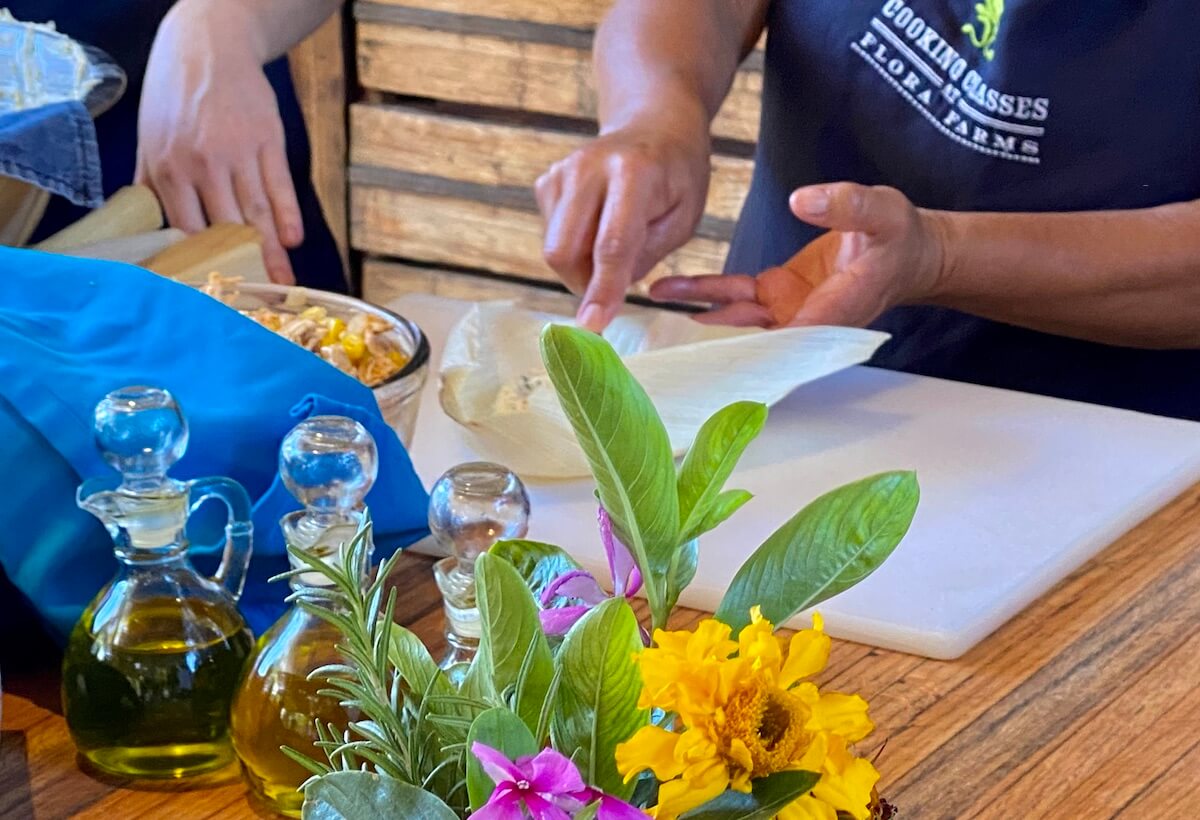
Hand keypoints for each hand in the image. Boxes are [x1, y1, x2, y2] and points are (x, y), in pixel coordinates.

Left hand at [136, 2, 301, 283]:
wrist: (208, 46)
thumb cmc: (175, 95)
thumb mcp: (150, 136)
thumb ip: (150, 183)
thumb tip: (147, 229)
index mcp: (168, 167)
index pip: (187, 228)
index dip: (202, 261)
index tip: (214, 287)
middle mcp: (203, 163)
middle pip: (227, 227)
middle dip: (243, 266)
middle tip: (257, 297)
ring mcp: (238, 151)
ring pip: (257, 212)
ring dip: (273, 252)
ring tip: (284, 282)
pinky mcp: (268, 140)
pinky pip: (280, 186)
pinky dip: (289, 215)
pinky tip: (294, 241)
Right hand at [536, 117, 711, 330]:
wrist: (653, 125)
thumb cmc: (677, 176)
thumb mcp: (683, 218)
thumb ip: (645, 255)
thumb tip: (604, 294)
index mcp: (633, 173)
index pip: (611, 244)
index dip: (602, 289)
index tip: (593, 324)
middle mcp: (588, 167)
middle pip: (564, 250)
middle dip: (584, 283)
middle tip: (613, 284)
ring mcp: (561, 172)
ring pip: (554, 248)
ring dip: (581, 265)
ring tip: (612, 245)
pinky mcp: (547, 182)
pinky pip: (551, 235)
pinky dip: (574, 246)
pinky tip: (597, 225)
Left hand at [649, 183, 947, 327]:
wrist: (908, 252)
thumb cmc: (900, 238)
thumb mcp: (882, 212)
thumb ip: (844, 205)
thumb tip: (801, 199)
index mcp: (830, 314)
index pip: (780, 339)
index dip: (741, 346)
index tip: (702, 352)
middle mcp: (803, 322)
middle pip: (747, 339)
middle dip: (704, 341)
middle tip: (659, 341)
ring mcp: (788, 311)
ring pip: (733, 319)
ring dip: (693, 314)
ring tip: (651, 304)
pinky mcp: (778, 295)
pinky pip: (735, 298)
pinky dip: (704, 295)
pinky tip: (669, 290)